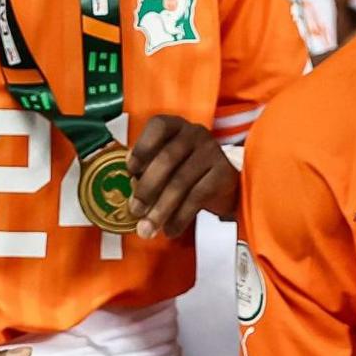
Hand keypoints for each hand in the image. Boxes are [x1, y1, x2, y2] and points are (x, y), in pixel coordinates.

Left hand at [128, 114, 238, 238]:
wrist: (225, 185)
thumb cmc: (186, 172)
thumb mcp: (166, 165)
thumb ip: (147, 170)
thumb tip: (131, 190)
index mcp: (175, 126)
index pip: (158, 126)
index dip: (142, 147)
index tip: (130, 170)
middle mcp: (195, 133)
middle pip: (167, 158)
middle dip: (147, 188)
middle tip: (135, 210)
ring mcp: (212, 151)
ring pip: (181, 182)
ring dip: (161, 209)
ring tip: (148, 228)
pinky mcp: (224, 172)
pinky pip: (198, 196)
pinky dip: (180, 217)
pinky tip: (171, 229)